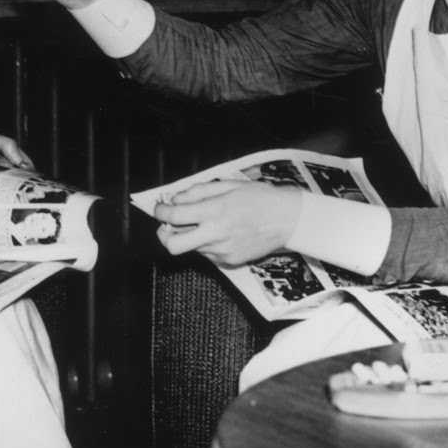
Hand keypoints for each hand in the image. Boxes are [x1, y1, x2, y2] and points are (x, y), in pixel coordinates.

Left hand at [153, 181, 302, 265]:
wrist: (288, 219)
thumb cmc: (260, 198)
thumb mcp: (228, 185)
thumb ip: (198, 192)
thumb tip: (175, 200)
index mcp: (215, 211)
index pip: (174, 216)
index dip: (160, 212)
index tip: (159, 209)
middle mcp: (215, 234)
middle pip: (174, 245)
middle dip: (163, 236)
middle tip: (166, 227)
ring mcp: (222, 251)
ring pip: (191, 249)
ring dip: (189, 237)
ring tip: (203, 224)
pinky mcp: (229, 261)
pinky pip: (207, 254)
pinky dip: (206, 244)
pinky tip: (220, 233)